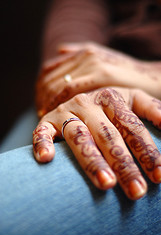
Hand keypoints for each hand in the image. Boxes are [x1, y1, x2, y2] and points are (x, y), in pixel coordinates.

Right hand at [33, 87, 160, 199]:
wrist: (80, 100)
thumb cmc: (111, 108)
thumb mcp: (133, 100)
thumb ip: (152, 109)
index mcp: (112, 97)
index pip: (132, 126)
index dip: (146, 151)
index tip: (159, 176)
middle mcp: (88, 103)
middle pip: (108, 136)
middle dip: (123, 164)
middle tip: (136, 191)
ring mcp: (66, 111)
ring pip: (79, 137)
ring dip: (91, 161)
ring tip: (105, 184)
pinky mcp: (48, 120)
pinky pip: (42, 131)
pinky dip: (43, 143)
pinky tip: (47, 159)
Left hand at [36, 42, 160, 116]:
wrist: (151, 79)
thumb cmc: (126, 74)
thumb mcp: (103, 58)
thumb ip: (80, 52)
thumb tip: (60, 49)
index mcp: (84, 52)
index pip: (50, 70)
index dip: (41, 88)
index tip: (40, 102)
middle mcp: (86, 56)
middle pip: (51, 78)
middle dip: (42, 97)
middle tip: (41, 111)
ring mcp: (94, 65)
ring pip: (59, 85)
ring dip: (48, 102)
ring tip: (46, 114)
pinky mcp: (103, 76)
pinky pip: (72, 91)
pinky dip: (60, 103)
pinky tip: (59, 114)